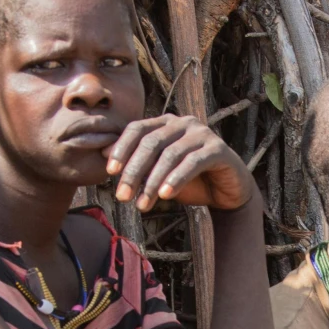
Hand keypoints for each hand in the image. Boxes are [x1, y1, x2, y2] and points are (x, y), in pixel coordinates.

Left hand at [104, 114, 253, 210]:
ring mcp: (202, 134)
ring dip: (152, 182)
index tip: (109, 172)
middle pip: (151, 142)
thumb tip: (102, 152)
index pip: (137, 129)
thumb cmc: (189, 180)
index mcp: (166, 123)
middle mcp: (184, 123)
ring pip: (170, 155)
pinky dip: (176, 179)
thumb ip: (136, 161)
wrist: (226, 193)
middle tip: (122, 196)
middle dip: (134, 171)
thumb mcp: (157, 172)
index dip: (121, 148)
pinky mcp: (218, 149)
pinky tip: (165, 196)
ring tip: (142, 205)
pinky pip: (193, 163)